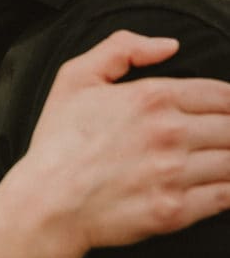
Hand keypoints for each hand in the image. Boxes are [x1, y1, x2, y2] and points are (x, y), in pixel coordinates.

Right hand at [5, 30, 229, 256]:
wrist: (46, 202)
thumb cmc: (58, 141)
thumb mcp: (75, 77)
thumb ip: (122, 48)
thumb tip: (170, 46)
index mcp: (151, 97)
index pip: (221, 94)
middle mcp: (169, 133)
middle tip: (225, 136)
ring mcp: (174, 174)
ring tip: (223, 158)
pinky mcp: (175, 212)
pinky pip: (225, 197)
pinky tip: (223, 186)